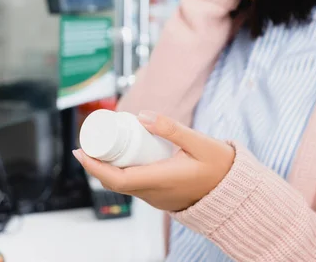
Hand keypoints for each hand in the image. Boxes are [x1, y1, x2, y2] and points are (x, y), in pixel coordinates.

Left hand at [73, 111, 234, 211]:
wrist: (235, 193)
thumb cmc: (220, 167)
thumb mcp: (200, 142)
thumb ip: (171, 128)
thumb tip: (142, 116)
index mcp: (160, 180)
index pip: (116, 178)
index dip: (93, 166)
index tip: (80, 151)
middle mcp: (154, 193)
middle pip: (114, 182)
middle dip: (96, 164)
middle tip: (88, 142)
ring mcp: (157, 198)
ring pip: (124, 184)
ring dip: (108, 168)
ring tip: (102, 145)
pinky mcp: (161, 197)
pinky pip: (135, 185)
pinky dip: (122, 172)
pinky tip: (123, 156)